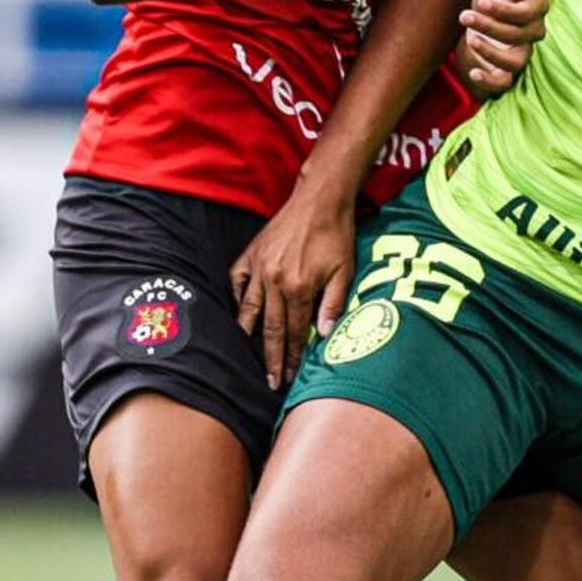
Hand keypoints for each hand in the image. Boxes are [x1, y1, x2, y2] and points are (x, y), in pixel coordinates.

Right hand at [231, 194, 355, 390]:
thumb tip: (325, 335)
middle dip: (271, 358)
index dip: (293, 357)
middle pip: (270, 328)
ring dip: (249, 337)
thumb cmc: (336, 235)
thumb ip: (334, 304)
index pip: (295, 332)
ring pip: (249, 310)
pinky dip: (237, 299)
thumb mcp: (344, 270)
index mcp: (298, 287)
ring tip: (247, 357)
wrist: (319, 200)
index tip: (290, 377)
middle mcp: (274, 280)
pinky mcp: (251, 255)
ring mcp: (259, 267)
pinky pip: (237, 283)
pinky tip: (239, 315)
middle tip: (270, 380)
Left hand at [456, 0, 546, 97]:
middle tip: (465, 16)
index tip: (482, 3)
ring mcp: (522, 53)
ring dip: (491, 52)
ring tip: (470, 40)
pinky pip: (504, 82)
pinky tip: (473, 73)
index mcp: (537, 7)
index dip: (504, 10)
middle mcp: (534, 32)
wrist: (483, 13)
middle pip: (517, 35)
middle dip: (489, 26)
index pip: (527, 13)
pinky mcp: (507, 70)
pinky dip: (489, 81)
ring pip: (515, 61)